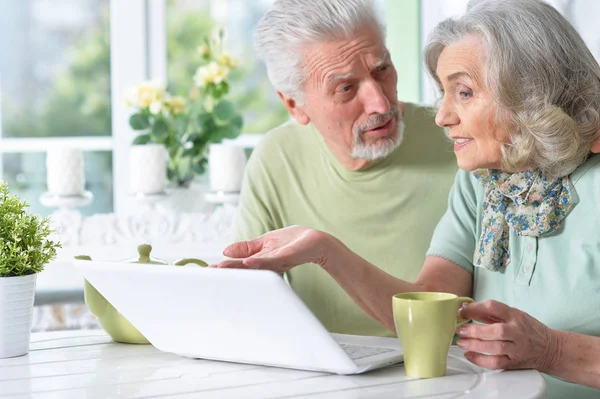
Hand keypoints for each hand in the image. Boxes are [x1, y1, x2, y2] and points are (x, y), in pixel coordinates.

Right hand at [211, 226, 331, 273]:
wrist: (315, 242)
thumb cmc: (292, 242)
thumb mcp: (264, 242)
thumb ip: (246, 248)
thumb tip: (225, 251)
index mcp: (259, 262)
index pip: (238, 266)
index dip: (223, 268)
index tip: (206, 271)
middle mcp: (265, 266)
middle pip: (243, 271)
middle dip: (226, 273)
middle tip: (208, 275)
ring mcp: (275, 263)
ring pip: (253, 268)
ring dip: (237, 269)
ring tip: (221, 268)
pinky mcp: (285, 257)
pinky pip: (270, 261)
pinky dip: (258, 262)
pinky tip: (247, 262)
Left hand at [456, 300, 558, 371]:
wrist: (550, 349)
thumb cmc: (528, 329)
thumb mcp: (514, 315)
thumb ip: (491, 313)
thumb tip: (466, 309)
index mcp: (516, 315)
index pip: (494, 307)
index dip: (476, 308)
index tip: (462, 311)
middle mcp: (518, 332)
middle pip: (497, 330)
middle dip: (476, 330)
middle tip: (461, 330)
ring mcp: (517, 348)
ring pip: (496, 347)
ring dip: (476, 345)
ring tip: (461, 342)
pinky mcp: (515, 362)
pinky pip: (496, 363)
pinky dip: (481, 360)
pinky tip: (469, 355)